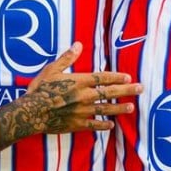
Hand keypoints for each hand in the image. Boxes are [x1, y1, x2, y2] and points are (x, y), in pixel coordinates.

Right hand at [26, 41, 142, 131]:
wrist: (30, 113)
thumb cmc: (39, 89)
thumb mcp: (51, 70)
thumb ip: (67, 58)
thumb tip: (78, 45)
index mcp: (79, 81)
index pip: (103, 78)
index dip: (117, 77)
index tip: (128, 77)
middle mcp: (84, 96)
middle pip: (109, 92)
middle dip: (126, 90)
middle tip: (140, 89)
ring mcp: (82, 111)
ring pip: (106, 109)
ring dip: (119, 108)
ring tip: (131, 107)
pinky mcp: (77, 124)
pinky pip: (94, 125)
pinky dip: (104, 125)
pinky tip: (112, 125)